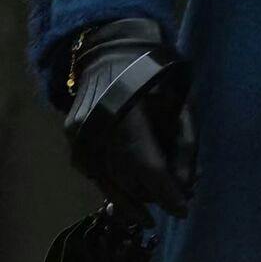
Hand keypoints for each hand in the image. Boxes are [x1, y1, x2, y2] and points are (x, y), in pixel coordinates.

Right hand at [62, 18, 196, 217]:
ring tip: (155, 205)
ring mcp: (80, 132)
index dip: (166, 191)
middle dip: (153, 196)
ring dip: (132, 197)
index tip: (184, 210)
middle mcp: (99, 124)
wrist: (111, 51)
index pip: (147, 164)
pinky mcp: (72, 136)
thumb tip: (187, 185)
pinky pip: (94, 170)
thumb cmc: (155, 74)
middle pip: (125, 177)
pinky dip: (114, 183)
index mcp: (130, 111)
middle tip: (177, 204)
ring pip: (106, 180)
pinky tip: (132, 191)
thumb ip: (185, 144)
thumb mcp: (180, 104)